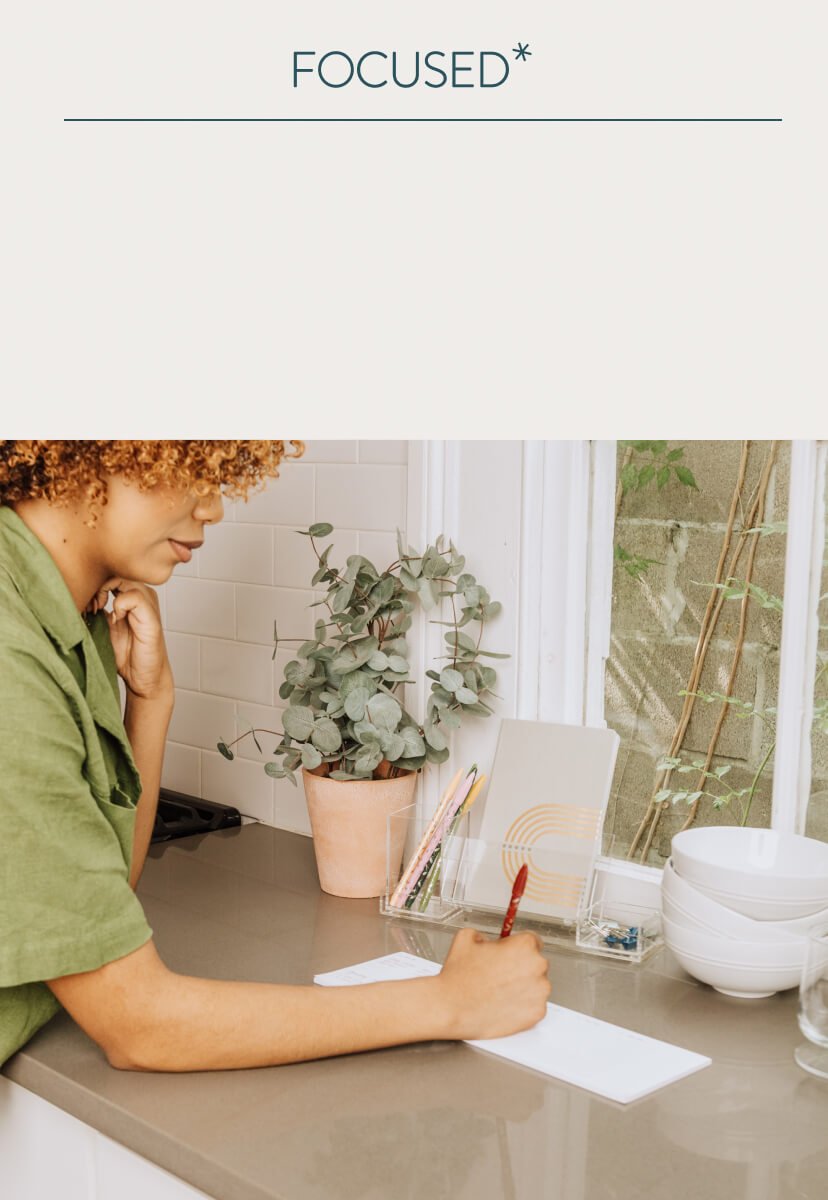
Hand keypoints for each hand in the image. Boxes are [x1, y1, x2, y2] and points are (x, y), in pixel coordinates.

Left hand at [88, 578, 173, 701]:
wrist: (143, 678)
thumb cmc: (127, 655)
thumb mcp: (104, 626)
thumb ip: (97, 609)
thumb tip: (77, 595)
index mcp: (133, 595)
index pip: (112, 572)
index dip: (95, 582)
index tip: (86, 602)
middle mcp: (143, 594)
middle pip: (117, 571)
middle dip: (98, 585)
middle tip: (90, 606)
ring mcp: (149, 603)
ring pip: (124, 578)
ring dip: (105, 591)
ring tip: (98, 610)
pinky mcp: (151, 615)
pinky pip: (132, 596)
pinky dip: (119, 605)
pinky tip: (115, 620)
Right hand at [436, 927, 550, 1040]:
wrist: (451, 1008)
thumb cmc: (459, 977)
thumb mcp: (467, 937)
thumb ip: (486, 934)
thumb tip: (491, 942)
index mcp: (524, 945)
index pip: (533, 941)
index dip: (518, 947)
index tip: (512, 954)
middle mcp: (537, 967)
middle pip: (536, 963)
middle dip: (521, 967)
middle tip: (500, 974)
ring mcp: (539, 992)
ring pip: (536, 985)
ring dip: (523, 987)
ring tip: (499, 991)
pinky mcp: (536, 1013)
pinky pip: (534, 1006)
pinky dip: (522, 1006)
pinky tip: (503, 1003)